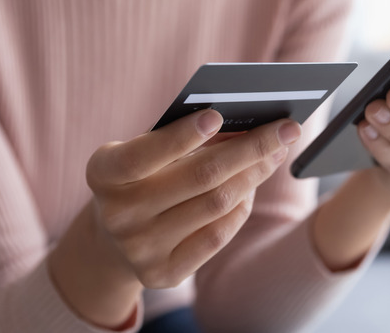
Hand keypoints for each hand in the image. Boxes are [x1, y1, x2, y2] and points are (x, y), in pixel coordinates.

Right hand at [85, 110, 301, 287]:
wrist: (112, 239)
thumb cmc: (140, 177)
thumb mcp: (144, 151)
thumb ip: (181, 137)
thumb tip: (246, 124)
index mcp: (103, 174)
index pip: (143, 154)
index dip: (180, 136)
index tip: (217, 115)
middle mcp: (117, 215)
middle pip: (199, 177)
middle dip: (250, 148)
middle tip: (287, 129)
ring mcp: (139, 249)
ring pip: (216, 205)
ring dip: (254, 175)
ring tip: (275, 153)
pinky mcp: (162, 274)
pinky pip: (218, 236)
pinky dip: (241, 207)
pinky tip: (252, 187)